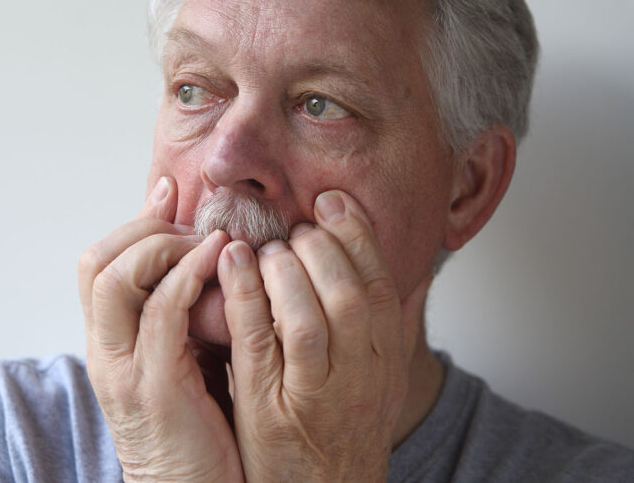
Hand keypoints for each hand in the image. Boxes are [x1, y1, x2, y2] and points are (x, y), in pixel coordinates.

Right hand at [78, 177, 242, 481]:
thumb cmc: (197, 428)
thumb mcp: (182, 360)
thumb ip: (181, 315)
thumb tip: (208, 263)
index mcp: (111, 342)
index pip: (100, 264)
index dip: (134, 220)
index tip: (170, 188)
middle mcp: (106, 352)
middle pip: (96, 262)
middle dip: (143, 226)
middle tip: (191, 220)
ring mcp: (124, 370)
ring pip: (115, 279)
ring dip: (163, 245)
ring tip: (207, 238)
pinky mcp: (155, 388)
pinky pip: (161, 314)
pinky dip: (185, 276)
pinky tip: (218, 259)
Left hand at [218, 190, 430, 482]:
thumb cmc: (342, 431)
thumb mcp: (380, 383)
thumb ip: (386, 329)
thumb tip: (400, 274)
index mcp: (384, 363)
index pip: (379, 286)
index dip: (357, 237)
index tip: (333, 202)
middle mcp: (358, 378)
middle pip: (348, 295)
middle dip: (322, 247)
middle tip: (298, 226)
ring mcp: (314, 394)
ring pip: (307, 317)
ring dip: (286, 269)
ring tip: (269, 247)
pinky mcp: (270, 408)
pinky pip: (258, 342)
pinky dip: (246, 294)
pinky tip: (233, 262)